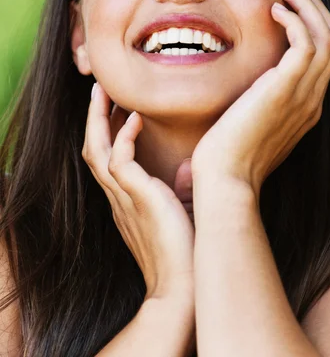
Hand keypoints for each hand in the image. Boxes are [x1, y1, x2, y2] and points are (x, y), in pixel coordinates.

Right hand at [82, 82, 194, 300]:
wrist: (185, 287)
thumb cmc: (187, 253)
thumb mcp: (182, 214)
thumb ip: (182, 189)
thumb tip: (189, 166)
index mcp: (126, 201)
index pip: (106, 160)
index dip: (106, 132)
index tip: (116, 107)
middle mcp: (118, 198)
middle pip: (92, 149)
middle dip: (94, 118)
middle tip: (99, 91)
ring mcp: (124, 198)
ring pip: (96, 150)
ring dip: (99, 119)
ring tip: (105, 92)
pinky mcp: (136, 197)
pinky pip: (118, 159)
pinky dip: (125, 136)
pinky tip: (137, 118)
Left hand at [191, 0, 329, 198]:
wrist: (224, 180)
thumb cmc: (227, 154)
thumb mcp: (252, 122)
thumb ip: (261, 101)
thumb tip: (250, 84)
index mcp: (307, 107)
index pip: (327, 57)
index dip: (314, 26)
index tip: (290, 7)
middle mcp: (313, 100)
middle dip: (316, 10)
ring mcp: (303, 96)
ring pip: (328, 38)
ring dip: (309, 7)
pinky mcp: (284, 90)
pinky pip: (305, 44)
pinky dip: (295, 20)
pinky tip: (273, 11)